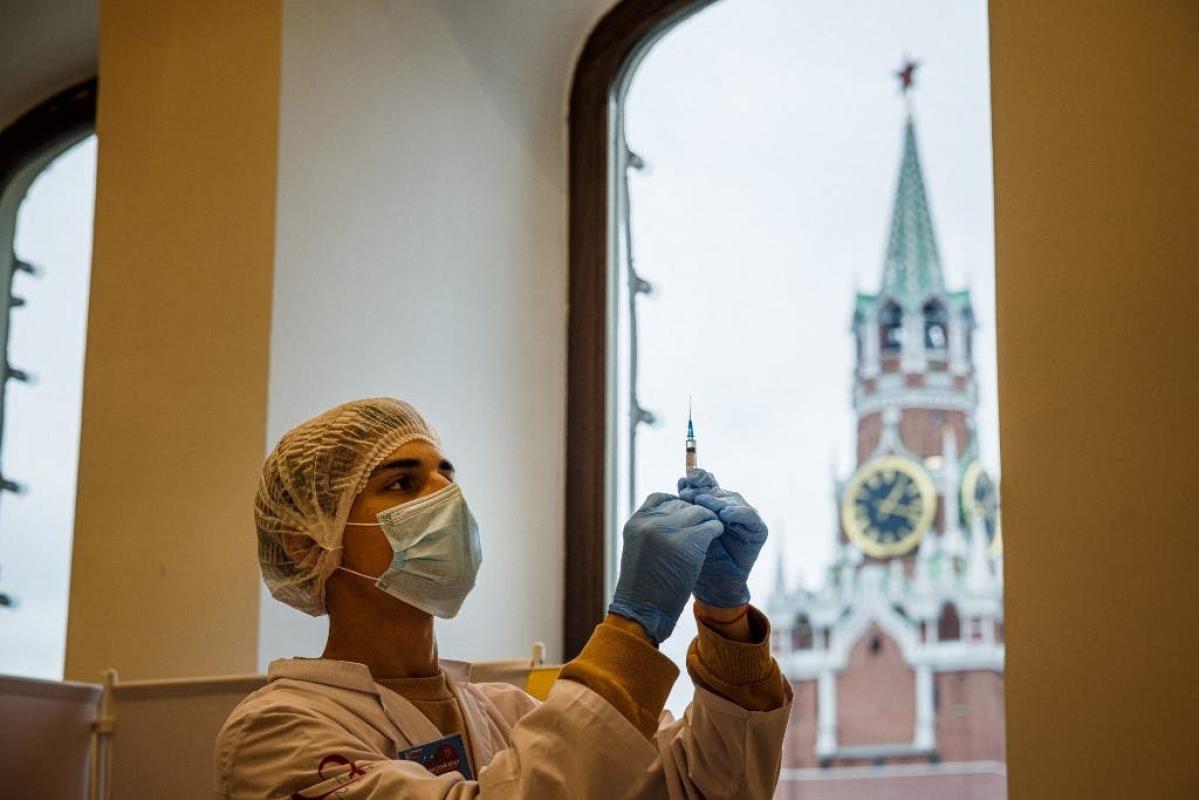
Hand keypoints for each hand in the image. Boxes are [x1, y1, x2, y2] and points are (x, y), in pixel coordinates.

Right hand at [608, 492, 723, 644]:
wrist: (641, 612)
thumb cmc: (641, 586)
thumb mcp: (638, 549)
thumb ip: (651, 530)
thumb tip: (673, 518)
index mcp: (636, 521)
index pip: (661, 498)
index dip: (677, 506)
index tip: (685, 518)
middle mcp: (650, 521)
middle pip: (682, 504)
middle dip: (693, 515)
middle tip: (702, 527)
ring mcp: (668, 530)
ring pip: (699, 512)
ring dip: (707, 521)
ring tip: (710, 533)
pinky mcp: (688, 542)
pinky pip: (710, 525)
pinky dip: (716, 529)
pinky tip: (716, 537)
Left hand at [678, 469, 767, 607]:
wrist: (713, 586)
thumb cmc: (697, 557)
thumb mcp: (688, 530)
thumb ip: (687, 506)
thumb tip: (682, 479)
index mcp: (713, 503)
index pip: (706, 484)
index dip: (696, 480)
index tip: (682, 482)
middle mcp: (730, 507)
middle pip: (718, 490)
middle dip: (702, 491)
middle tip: (689, 494)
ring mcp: (744, 517)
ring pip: (732, 500)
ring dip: (717, 500)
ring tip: (702, 502)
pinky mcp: (757, 530)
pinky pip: (749, 517)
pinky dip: (737, 513)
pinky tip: (724, 515)